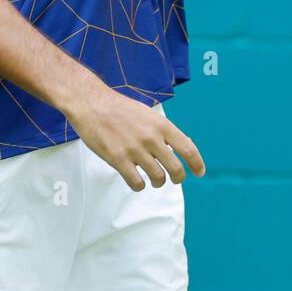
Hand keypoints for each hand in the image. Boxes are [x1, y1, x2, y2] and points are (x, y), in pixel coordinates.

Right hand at [65, 84, 204, 191]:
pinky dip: (140, 186)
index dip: (197, 164)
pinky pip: (136, 182)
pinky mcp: (118, 159)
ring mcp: (135, 150)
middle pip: (176, 168)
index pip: (188, 149)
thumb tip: (182, 146)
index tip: (200, 172)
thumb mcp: (148, 114)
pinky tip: (137, 181)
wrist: (92, 104)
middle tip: (174, 179)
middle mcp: (152, 138)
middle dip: (178, 178)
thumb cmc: (120, 108)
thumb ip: (163, 131)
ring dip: (158, 182)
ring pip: (158, 178)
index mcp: (162, 125)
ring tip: (154, 180)